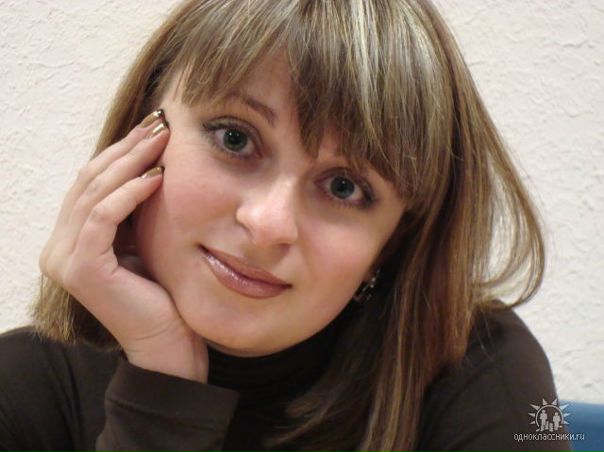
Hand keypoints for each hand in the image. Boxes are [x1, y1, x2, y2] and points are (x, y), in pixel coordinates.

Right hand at [39, 110, 208, 381]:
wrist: (168, 342)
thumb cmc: (162, 292)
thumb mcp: (142, 240)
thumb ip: (132, 210)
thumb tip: (149, 162)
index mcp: (70, 239)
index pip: (90, 183)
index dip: (120, 152)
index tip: (152, 129)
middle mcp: (58, 247)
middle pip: (89, 182)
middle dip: (126, 149)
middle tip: (159, 124)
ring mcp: (64, 259)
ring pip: (94, 193)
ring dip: (130, 162)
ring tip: (162, 141)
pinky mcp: (82, 269)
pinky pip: (103, 216)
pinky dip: (130, 192)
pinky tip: (157, 177)